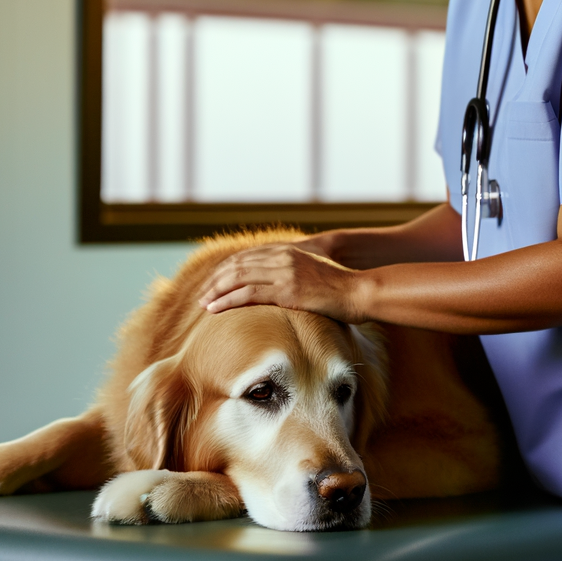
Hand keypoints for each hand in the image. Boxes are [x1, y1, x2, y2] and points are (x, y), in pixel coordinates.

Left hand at [200, 244, 366, 322]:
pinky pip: (247, 294)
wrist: (361, 292)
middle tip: (201, 295)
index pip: (247, 256)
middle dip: (215, 280)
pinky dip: (226, 301)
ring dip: (215, 291)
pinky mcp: (287, 290)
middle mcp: (284, 257)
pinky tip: (214, 309)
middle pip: (238, 265)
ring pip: (238, 277)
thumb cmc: (343, 289)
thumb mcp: (315, 274)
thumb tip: (281, 287)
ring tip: (202, 303)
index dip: (226, 269)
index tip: (212, 283)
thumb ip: (295, 273)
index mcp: (290, 250)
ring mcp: (285, 272)